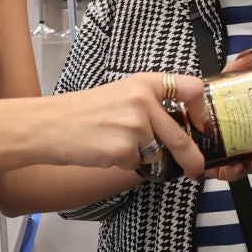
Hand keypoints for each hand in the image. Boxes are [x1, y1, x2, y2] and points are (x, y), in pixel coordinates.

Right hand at [53, 72, 208, 177]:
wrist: (49, 125)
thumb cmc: (82, 112)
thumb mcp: (120, 93)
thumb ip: (150, 103)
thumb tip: (181, 125)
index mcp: (144, 83)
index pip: (191, 88)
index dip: (202, 109)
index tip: (202, 125)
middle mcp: (143, 101)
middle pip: (180, 135)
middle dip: (192, 157)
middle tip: (197, 168)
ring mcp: (134, 126)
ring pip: (156, 153)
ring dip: (142, 156)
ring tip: (114, 142)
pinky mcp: (124, 149)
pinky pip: (137, 164)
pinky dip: (125, 163)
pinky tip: (106, 150)